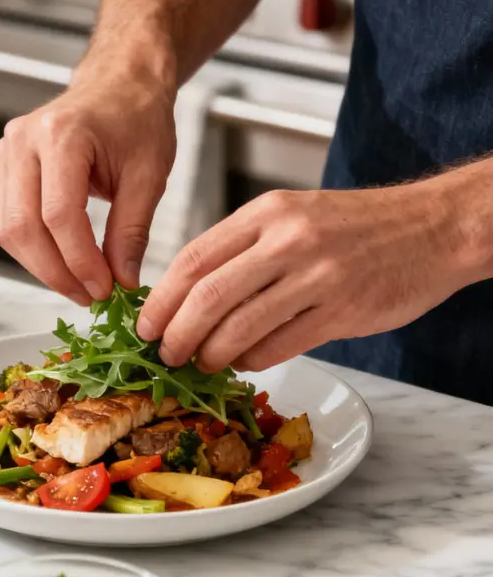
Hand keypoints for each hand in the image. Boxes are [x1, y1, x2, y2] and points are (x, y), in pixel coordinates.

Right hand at [0, 53, 175, 304]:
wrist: (119, 84)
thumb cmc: (137, 118)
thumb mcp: (149, 174)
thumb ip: (132, 230)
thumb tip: (121, 281)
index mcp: (62, 134)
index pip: (59, 214)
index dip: (79, 260)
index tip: (104, 288)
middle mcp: (23, 141)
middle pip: (23, 227)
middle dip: (56, 272)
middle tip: (89, 295)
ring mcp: (6, 152)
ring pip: (7, 230)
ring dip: (41, 267)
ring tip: (78, 283)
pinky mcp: (2, 166)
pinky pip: (7, 221)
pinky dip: (33, 249)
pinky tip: (62, 261)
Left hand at [137, 182, 471, 372]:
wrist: (432, 227)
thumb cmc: (353, 225)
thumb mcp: (291, 216)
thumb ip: (241, 249)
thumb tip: (187, 297)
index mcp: (266, 213)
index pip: (194, 259)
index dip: (161, 299)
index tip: (144, 324)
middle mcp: (288, 240)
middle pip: (207, 296)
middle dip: (176, 333)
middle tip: (166, 353)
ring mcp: (317, 275)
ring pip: (240, 327)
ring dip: (211, 354)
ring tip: (201, 364)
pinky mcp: (342, 310)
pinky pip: (280, 345)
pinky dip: (253, 359)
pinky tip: (245, 361)